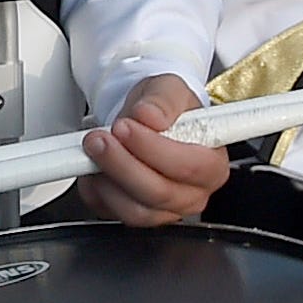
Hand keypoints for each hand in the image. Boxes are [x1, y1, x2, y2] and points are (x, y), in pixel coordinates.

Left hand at [78, 75, 230, 226]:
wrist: (143, 118)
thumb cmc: (165, 108)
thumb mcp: (169, 88)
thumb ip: (163, 100)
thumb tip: (150, 115)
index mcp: (212, 164)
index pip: (189, 168)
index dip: (153, 150)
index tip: (125, 126)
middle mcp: (192, 193)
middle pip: (159, 193)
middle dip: (122, 164)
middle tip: (100, 137)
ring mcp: (164, 209)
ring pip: (134, 210)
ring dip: (106, 178)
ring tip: (93, 146)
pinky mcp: (135, 214)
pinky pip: (110, 212)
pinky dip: (94, 190)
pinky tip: (90, 165)